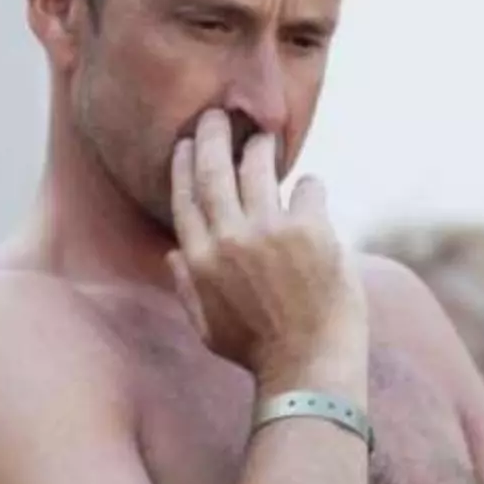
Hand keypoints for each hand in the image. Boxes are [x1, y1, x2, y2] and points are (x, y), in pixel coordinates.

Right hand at [166, 109, 367, 397]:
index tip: (185, 143)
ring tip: (267, 138)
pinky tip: (310, 190)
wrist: (307, 369)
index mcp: (200, 260)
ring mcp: (270, 232)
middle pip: (213, 170)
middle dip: (212, 134)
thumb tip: (172, 254)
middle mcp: (228, 240)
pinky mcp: (311, 232)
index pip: (184, 197)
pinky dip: (309, 186)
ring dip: (263, 148)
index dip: (182, 164)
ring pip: (260, 168)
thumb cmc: (257, 352)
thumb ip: (187, 287)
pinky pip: (308, 188)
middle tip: (219, 113)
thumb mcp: (206, 327)